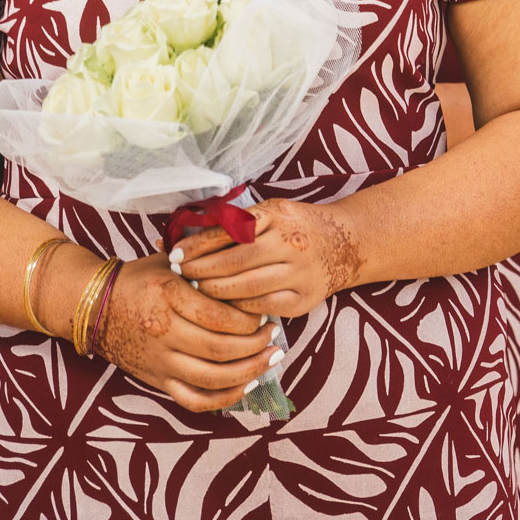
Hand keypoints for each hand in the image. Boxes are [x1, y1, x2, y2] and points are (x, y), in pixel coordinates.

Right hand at [84, 254, 278, 413]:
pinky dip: (224, 399)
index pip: (220, 316)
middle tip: (274, 335)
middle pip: (221, 348)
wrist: (95, 308)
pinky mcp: (157, 380)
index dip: (249, 319)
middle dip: (256, 345)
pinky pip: (194, 400)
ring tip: (270, 359)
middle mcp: (163, 330)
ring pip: (212, 378)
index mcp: (168, 296)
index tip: (263, 313)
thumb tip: (247, 268)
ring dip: (249, 371)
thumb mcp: (169, 262)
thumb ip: (205, 265)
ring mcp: (159, 360)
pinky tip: (247, 385)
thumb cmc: (138, 280)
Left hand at [173, 199, 361, 318]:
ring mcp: (298, 274)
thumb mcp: (270, 211)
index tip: (174, 254)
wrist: (344, 244)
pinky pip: (262, 308)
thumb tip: (186, 232)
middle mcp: (290, 244)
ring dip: (216, 291)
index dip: (197, 246)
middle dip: (201, 271)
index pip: (228, 232)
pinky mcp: (302, 300)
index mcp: (277, 217)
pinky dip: (239, 307)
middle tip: (179, 275)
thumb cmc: (295, 226)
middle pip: (235, 262)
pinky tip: (223, 305)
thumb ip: (236, 222)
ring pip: (247, 288)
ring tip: (196, 290)